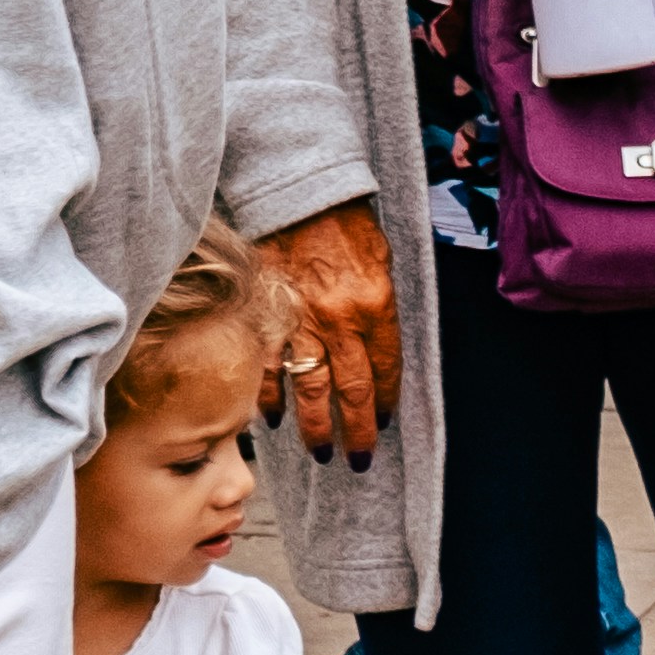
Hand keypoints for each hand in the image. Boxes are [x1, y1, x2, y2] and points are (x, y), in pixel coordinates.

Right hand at [258, 199, 401, 466]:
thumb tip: (379, 346)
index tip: (386, 422)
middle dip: (358, 429)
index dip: (387, 400)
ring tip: (321, 452)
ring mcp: (300, 323)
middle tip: (359, 458)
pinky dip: (270, 398)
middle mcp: (340, 321)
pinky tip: (274, 420)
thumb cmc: (346, 224)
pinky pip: (267, 369)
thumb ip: (381, 307)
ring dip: (316, 427)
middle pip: (352, 390)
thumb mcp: (383, 261)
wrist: (298, 196)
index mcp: (376, 306)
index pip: (386, 368)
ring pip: (310, 389)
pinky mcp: (266, 319)